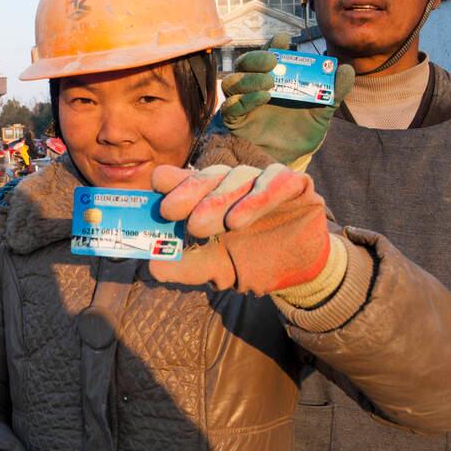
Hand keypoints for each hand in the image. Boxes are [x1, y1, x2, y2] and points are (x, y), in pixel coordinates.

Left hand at [149, 164, 330, 294]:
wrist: (298, 273)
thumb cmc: (250, 263)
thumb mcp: (213, 268)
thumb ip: (185, 266)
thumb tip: (152, 266)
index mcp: (209, 197)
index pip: (186, 179)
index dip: (170, 180)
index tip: (154, 189)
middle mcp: (233, 184)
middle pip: (208, 177)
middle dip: (188, 192)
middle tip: (170, 212)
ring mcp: (262, 180)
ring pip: (238, 177)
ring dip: (220, 199)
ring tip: (204, 226)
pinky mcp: (294, 183)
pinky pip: (276, 180)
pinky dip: (258, 197)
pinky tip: (239, 219)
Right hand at [220, 33, 354, 169]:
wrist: (289, 157)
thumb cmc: (302, 130)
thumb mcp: (322, 111)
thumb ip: (333, 91)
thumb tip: (346, 69)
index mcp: (273, 78)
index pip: (267, 54)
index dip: (272, 45)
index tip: (283, 40)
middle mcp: (253, 86)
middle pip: (244, 63)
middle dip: (256, 58)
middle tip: (273, 61)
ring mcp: (241, 102)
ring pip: (232, 81)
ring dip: (249, 78)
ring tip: (270, 83)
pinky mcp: (233, 120)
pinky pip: (230, 106)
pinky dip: (245, 100)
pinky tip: (263, 98)